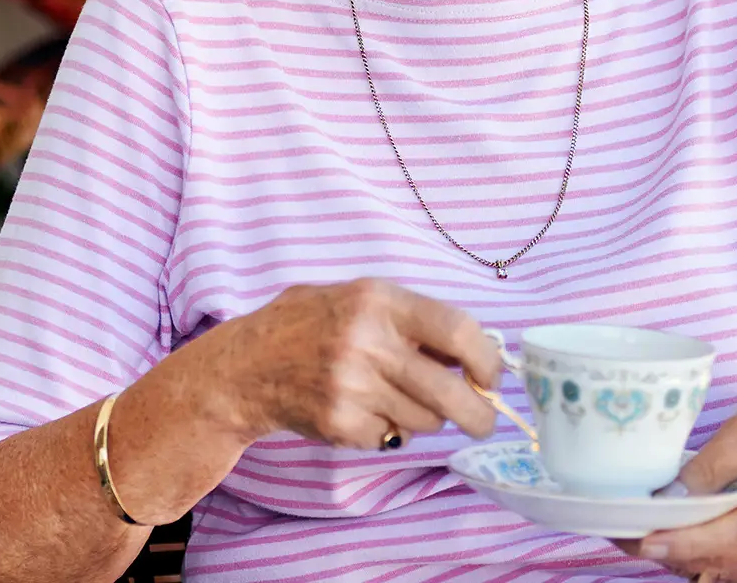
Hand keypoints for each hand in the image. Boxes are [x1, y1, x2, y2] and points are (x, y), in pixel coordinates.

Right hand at [203, 279, 503, 450]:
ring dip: (423, 417)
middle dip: (479, 414)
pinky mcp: (340, 422)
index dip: (487, 359)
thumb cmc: (308, 326)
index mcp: (377, 300)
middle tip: (483, 420)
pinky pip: (390, 437)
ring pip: (425, 420)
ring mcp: (352, 386)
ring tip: (393, 398)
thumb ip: (409, 320)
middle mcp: (366, 341)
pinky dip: (386, 431)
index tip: (491, 377)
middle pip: (451, 392)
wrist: (245, 365)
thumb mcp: (356, 299)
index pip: (458, 330)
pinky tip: (360, 410)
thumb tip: (472, 354)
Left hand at [617, 396, 736, 582]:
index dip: (688, 542)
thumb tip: (672, 495)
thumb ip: (716, 462)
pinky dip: (685, 558)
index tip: (646, 539)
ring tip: (630, 529)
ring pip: (711, 570)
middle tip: (617, 528)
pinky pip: (716, 572)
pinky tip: (661, 536)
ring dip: (671, 554)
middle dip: (665, 547)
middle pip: (716, 559)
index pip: (735, 535)